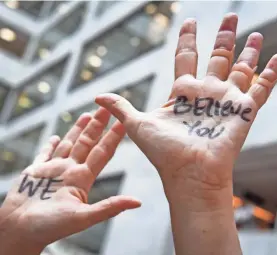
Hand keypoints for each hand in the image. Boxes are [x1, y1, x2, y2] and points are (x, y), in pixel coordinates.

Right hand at [0, 108, 139, 254]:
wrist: (20, 232)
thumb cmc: (50, 227)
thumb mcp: (83, 217)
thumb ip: (109, 207)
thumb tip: (137, 202)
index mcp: (82, 178)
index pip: (102, 152)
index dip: (113, 137)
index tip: (123, 122)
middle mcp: (70, 171)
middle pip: (87, 143)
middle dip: (97, 125)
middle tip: (106, 109)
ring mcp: (53, 170)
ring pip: (69, 143)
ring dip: (78, 129)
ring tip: (87, 115)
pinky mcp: (35, 171)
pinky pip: (45, 154)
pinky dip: (50, 145)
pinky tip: (56, 137)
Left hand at [95, 14, 276, 254]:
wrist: (187, 173)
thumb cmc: (163, 152)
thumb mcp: (137, 124)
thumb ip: (120, 107)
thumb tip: (96, 96)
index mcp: (182, 92)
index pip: (186, 57)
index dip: (187, 39)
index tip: (188, 22)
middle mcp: (205, 93)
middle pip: (215, 57)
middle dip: (222, 37)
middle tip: (229, 16)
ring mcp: (225, 101)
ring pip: (240, 69)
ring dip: (248, 52)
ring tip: (255, 33)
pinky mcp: (244, 111)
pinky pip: (262, 88)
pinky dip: (271, 75)